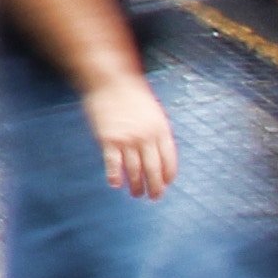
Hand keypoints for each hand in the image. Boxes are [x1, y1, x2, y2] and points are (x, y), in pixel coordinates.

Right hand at [86, 67, 178, 197]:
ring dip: (136, 185)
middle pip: (153, 169)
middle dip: (155, 186)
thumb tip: (157, 151)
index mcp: (161, 129)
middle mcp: (146, 137)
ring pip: (134, 170)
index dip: (168, 175)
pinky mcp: (108, 140)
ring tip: (136, 193)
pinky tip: (116, 184)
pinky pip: (113, 163)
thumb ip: (156, 131)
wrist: (110, 80)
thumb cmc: (131, 94)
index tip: (166, 183)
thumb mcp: (153, 111)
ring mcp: (127, 139)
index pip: (169, 160)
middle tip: (153, 197)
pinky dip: (115, 175)